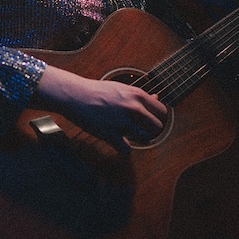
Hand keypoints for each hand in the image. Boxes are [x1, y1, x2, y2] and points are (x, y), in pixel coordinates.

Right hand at [35, 65, 166, 151]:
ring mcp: (122, 121)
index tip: (152, 122)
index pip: (163, 111)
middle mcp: (133, 108)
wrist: (76, 95)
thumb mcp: (122, 88)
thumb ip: (139, 96)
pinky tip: (118, 142)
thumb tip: (156, 99)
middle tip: (142, 131)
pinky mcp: (110, 134)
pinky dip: (123, 149)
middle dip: (151, 131)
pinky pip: (126, 149)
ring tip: (129, 135)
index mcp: (137, 94)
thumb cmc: (98, 91)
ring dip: (139, 139)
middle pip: (157, 127)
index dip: (159, 118)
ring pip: (145, 139)